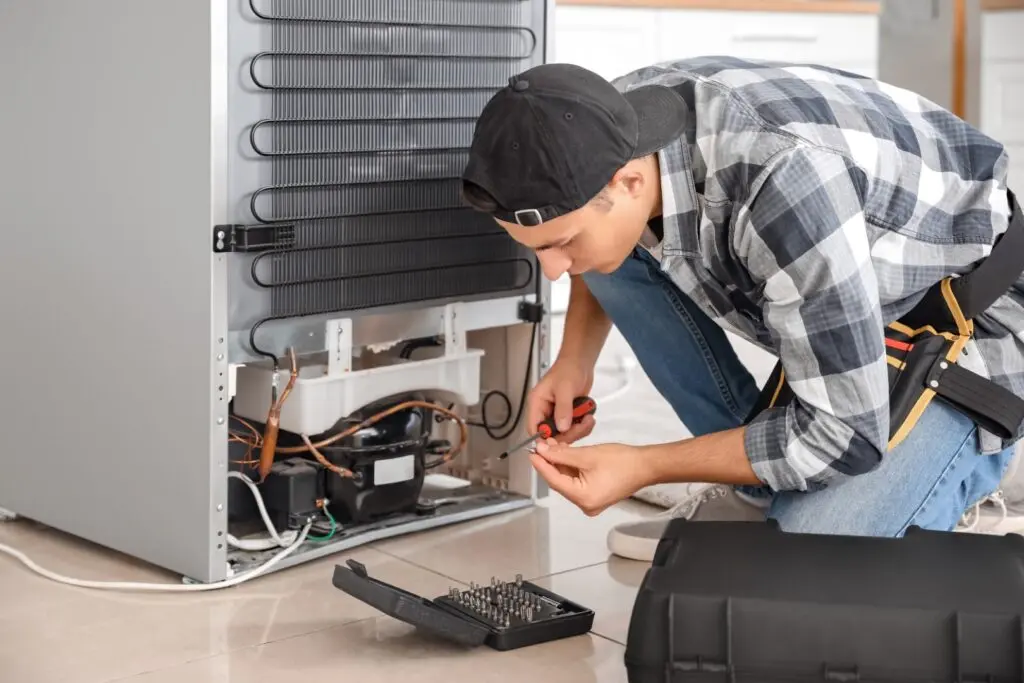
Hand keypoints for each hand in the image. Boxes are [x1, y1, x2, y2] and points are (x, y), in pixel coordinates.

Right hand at [526, 357, 594, 443]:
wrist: (581, 363)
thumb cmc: (568, 369)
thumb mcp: (565, 388)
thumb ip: (563, 409)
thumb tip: (562, 428)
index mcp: (537, 404)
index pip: (534, 428)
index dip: (544, 438)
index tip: (559, 441)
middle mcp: (546, 411)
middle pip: (551, 435)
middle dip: (568, 434)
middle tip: (580, 426)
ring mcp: (558, 414)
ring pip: (565, 434)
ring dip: (578, 430)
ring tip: (587, 419)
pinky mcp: (569, 415)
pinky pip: (574, 429)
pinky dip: (583, 426)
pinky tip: (588, 417)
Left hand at [529, 439, 651, 516]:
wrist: (646, 466)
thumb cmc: (621, 461)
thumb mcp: (587, 455)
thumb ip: (561, 454)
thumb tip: (542, 450)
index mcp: (583, 499)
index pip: (554, 480)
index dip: (541, 465)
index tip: (531, 451)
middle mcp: (585, 505)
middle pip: (560, 481)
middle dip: (551, 462)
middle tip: (543, 444)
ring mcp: (591, 502)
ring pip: (568, 480)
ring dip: (560, 463)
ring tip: (553, 445)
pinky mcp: (595, 496)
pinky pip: (577, 481)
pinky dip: (571, 468)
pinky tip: (565, 453)